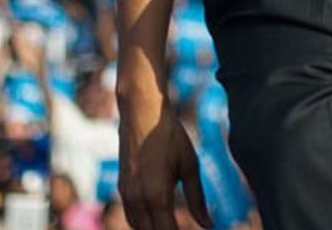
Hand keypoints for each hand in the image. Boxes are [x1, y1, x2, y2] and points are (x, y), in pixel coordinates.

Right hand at [119, 96, 211, 229]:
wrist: (142, 113)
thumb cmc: (171, 136)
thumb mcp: (190, 165)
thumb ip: (198, 198)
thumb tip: (209, 225)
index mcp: (157, 196)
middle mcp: (137, 201)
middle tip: (183, 227)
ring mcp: (126, 196)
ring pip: (139, 228)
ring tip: (173, 225)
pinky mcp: (122, 189)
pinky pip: (132, 217)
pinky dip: (144, 224)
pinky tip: (158, 220)